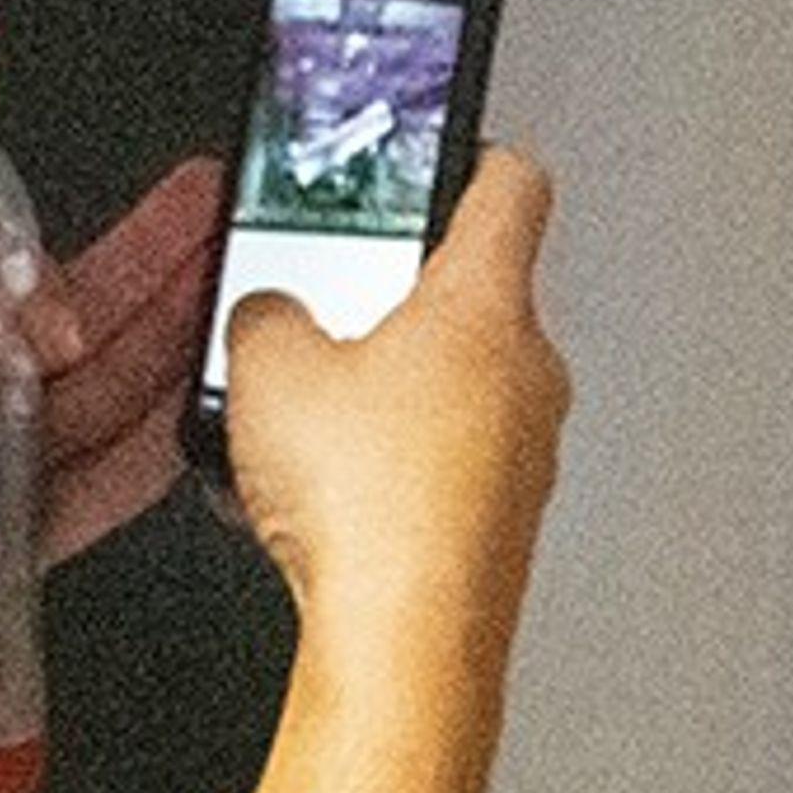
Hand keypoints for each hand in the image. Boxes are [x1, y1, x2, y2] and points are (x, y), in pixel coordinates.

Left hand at [0, 159, 231, 747]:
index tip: (61, 310)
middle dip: (139, 276)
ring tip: (230, 303)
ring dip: (161, 356)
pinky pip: (77, 501)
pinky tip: (193, 435)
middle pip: (57, 336)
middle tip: (208, 219)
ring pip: (86, 405)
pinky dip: (136, 468)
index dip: (30, 289)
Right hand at [216, 148, 567, 674]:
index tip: (446, 150)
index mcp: (485, 302)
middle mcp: (528, 371)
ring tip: (312, 419)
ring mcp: (525, 452)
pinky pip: (448, 465)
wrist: (405, 642)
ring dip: (391, 390)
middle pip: (475, 296)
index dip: (472, 154)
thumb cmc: (370, 505)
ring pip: (459, 388)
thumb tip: (266, 312)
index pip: (511, 185)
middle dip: (399, 297)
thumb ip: (264, 312)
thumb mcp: (268, 368)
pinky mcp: (504, 522)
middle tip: (335, 303)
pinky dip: (393, 465)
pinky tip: (326, 497)